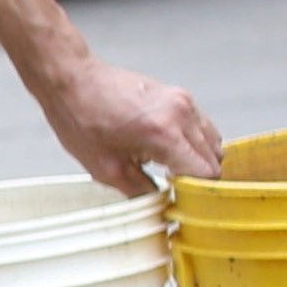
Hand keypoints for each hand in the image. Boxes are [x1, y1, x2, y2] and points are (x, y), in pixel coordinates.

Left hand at [39, 54, 224, 189]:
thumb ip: (142, 192)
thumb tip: (165, 206)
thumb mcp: (107, 169)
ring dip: (197, 160)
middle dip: (197, 178)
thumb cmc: (82, 121)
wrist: (73, 80)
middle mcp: (181, 113)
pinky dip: (193, 143)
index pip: (206, 173)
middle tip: (172, 188)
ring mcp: (183, 100)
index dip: (197, 193)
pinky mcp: (179, 94)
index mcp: (165, 134)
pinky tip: (167, 149)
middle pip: (213, 158)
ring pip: (211, 142)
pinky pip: (201, 126)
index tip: (182, 201)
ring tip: (167, 168)